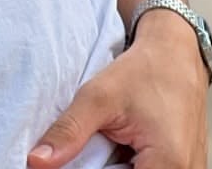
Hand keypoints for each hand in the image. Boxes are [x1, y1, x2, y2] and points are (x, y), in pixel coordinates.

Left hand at [27, 12, 208, 167]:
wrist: (175, 54)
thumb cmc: (143, 71)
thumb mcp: (99, 96)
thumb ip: (69, 131)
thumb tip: (35, 161)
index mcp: (169, 164)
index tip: (73, 160)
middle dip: (105, 168)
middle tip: (94, 145)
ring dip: (116, 167)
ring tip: (109, 142)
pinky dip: (129, 166)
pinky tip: (118, 149)